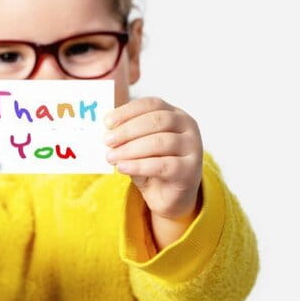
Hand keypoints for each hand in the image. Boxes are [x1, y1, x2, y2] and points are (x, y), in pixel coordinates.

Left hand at [104, 97, 202, 222]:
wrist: (168, 196)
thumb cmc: (152, 165)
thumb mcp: (137, 146)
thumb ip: (126, 136)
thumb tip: (107, 131)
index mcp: (175, 114)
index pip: (152, 104)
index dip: (128, 111)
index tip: (107, 122)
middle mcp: (188, 127)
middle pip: (157, 121)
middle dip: (128, 130)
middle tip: (107, 140)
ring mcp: (192, 148)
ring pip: (160, 142)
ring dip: (131, 149)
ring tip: (111, 156)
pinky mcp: (190, 170)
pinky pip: (163, 165)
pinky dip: (139, 165)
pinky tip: (122, 167)